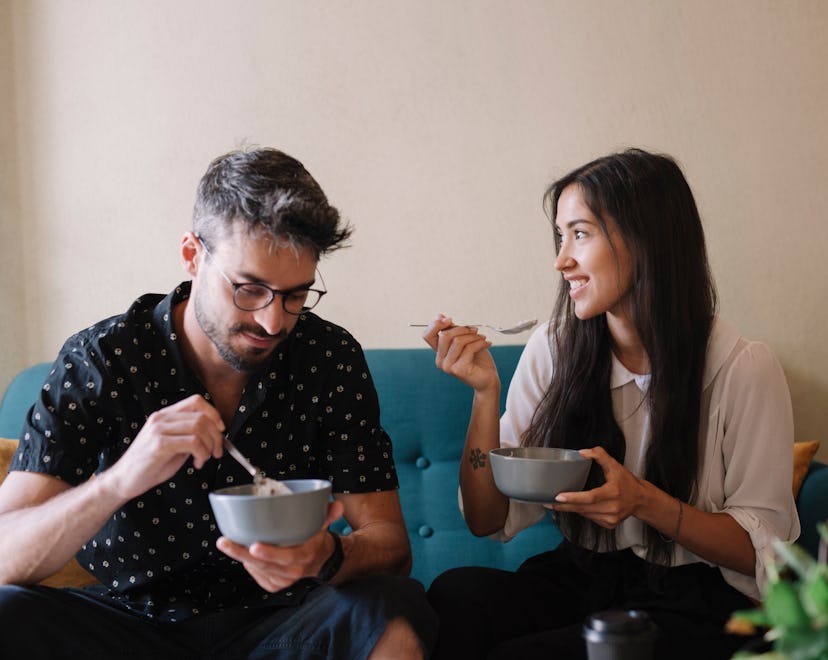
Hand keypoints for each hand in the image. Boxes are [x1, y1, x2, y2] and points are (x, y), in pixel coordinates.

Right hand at [102, 394, 225, 500]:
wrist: (123, 480)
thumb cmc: (149, 464)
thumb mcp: (174, 445)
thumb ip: (189, 435)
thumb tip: (214, 434)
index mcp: (165, 415)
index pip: (196, 401)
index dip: (213, 413)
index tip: (220, 430)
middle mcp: (161, 418)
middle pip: (202, 416)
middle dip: (216, 436)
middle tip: (216, 452)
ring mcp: (159, 430)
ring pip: (199, 427)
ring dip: (209, 446)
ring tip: (203, 459)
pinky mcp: (159, 444)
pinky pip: (193, 442)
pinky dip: (201, 453)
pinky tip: (197, 463)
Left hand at [216, 500, 345, 591]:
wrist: (321, 561)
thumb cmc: (316, 540)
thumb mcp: (323, 526)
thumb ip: (329, 515)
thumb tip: (336, 505)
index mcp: (304, 556)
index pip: (286, 558)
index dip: (269, 554)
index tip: (254, 546)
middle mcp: (293, 571)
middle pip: (264, 564)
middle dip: (241, 553)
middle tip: (225, 542)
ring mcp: (283, 580)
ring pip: (257, 570)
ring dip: (240, 557)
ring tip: (226, 543)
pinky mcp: (275, 584)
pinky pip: (258, 576)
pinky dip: (248, 565)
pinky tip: (242, 553)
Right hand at [421, 314, 497, 391]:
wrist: (488, 379)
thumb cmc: (477, 360)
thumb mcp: (464, 340)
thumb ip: (452, 330)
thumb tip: (439, 315)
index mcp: (439, 352)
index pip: (427, 335)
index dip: (436, 324)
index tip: (449, 319)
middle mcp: (440, 360)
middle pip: (444, 335)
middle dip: (462, 329)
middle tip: (475, 330)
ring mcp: (448, 366)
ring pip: (458, 341)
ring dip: (473, 336)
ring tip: (483, 338)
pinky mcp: (458, 370)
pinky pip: (468, 349)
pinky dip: (480, 343)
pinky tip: (487, 344)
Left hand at [547, 446, 644, 528]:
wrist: (641, 500)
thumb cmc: (627, 482)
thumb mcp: (615, 465)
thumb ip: (599, 455)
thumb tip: (582, 452)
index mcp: (613, 493)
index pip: (590, 497)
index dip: (573, 498)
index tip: (558, 496)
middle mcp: (612, 508)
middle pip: (583, 508)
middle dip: (564, 506)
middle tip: (547, 502)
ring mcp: (611, 519)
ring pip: (585, 514)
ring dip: (572, 508)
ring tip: (560, 502)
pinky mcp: (609, 525)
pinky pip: (590, 518)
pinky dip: (582, 512)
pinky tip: (579, 506)